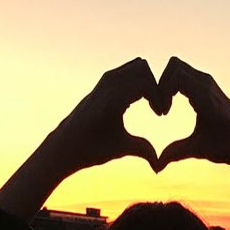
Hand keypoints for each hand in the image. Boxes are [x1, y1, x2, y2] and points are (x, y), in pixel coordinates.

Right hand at [0, 58, 159, 219]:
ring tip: (159, 110)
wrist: (66, 153)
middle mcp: (109, 84)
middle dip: (158, 83)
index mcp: (114, 91)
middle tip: (163, 109)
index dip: (158, 90)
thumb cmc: (92, 148)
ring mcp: (105, 88)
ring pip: (140, 68)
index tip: (164, 112)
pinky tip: (155, 112)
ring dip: (155, 87)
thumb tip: (158, 162)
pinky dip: (150, 93)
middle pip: (142, 66)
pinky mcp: (104, 96)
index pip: (142, 75)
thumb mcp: (124, 146)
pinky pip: (133, 83)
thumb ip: (142, 148)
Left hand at [152, 57, 229, 229]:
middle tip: (155, 108)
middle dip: (157, 82)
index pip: (172, 75)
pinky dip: (166, 90)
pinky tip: (164, 112)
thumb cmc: (223, 145)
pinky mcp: (207, 90)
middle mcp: (202, 83)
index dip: (159, 89)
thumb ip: (174, 151)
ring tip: (160, 111)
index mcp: (198, 91)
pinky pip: (179, 77)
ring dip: (161, 86)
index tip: (157, 113)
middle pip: (172, 65)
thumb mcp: (192, 147)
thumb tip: (156, 166)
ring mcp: (206, 84)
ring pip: (174, 65)